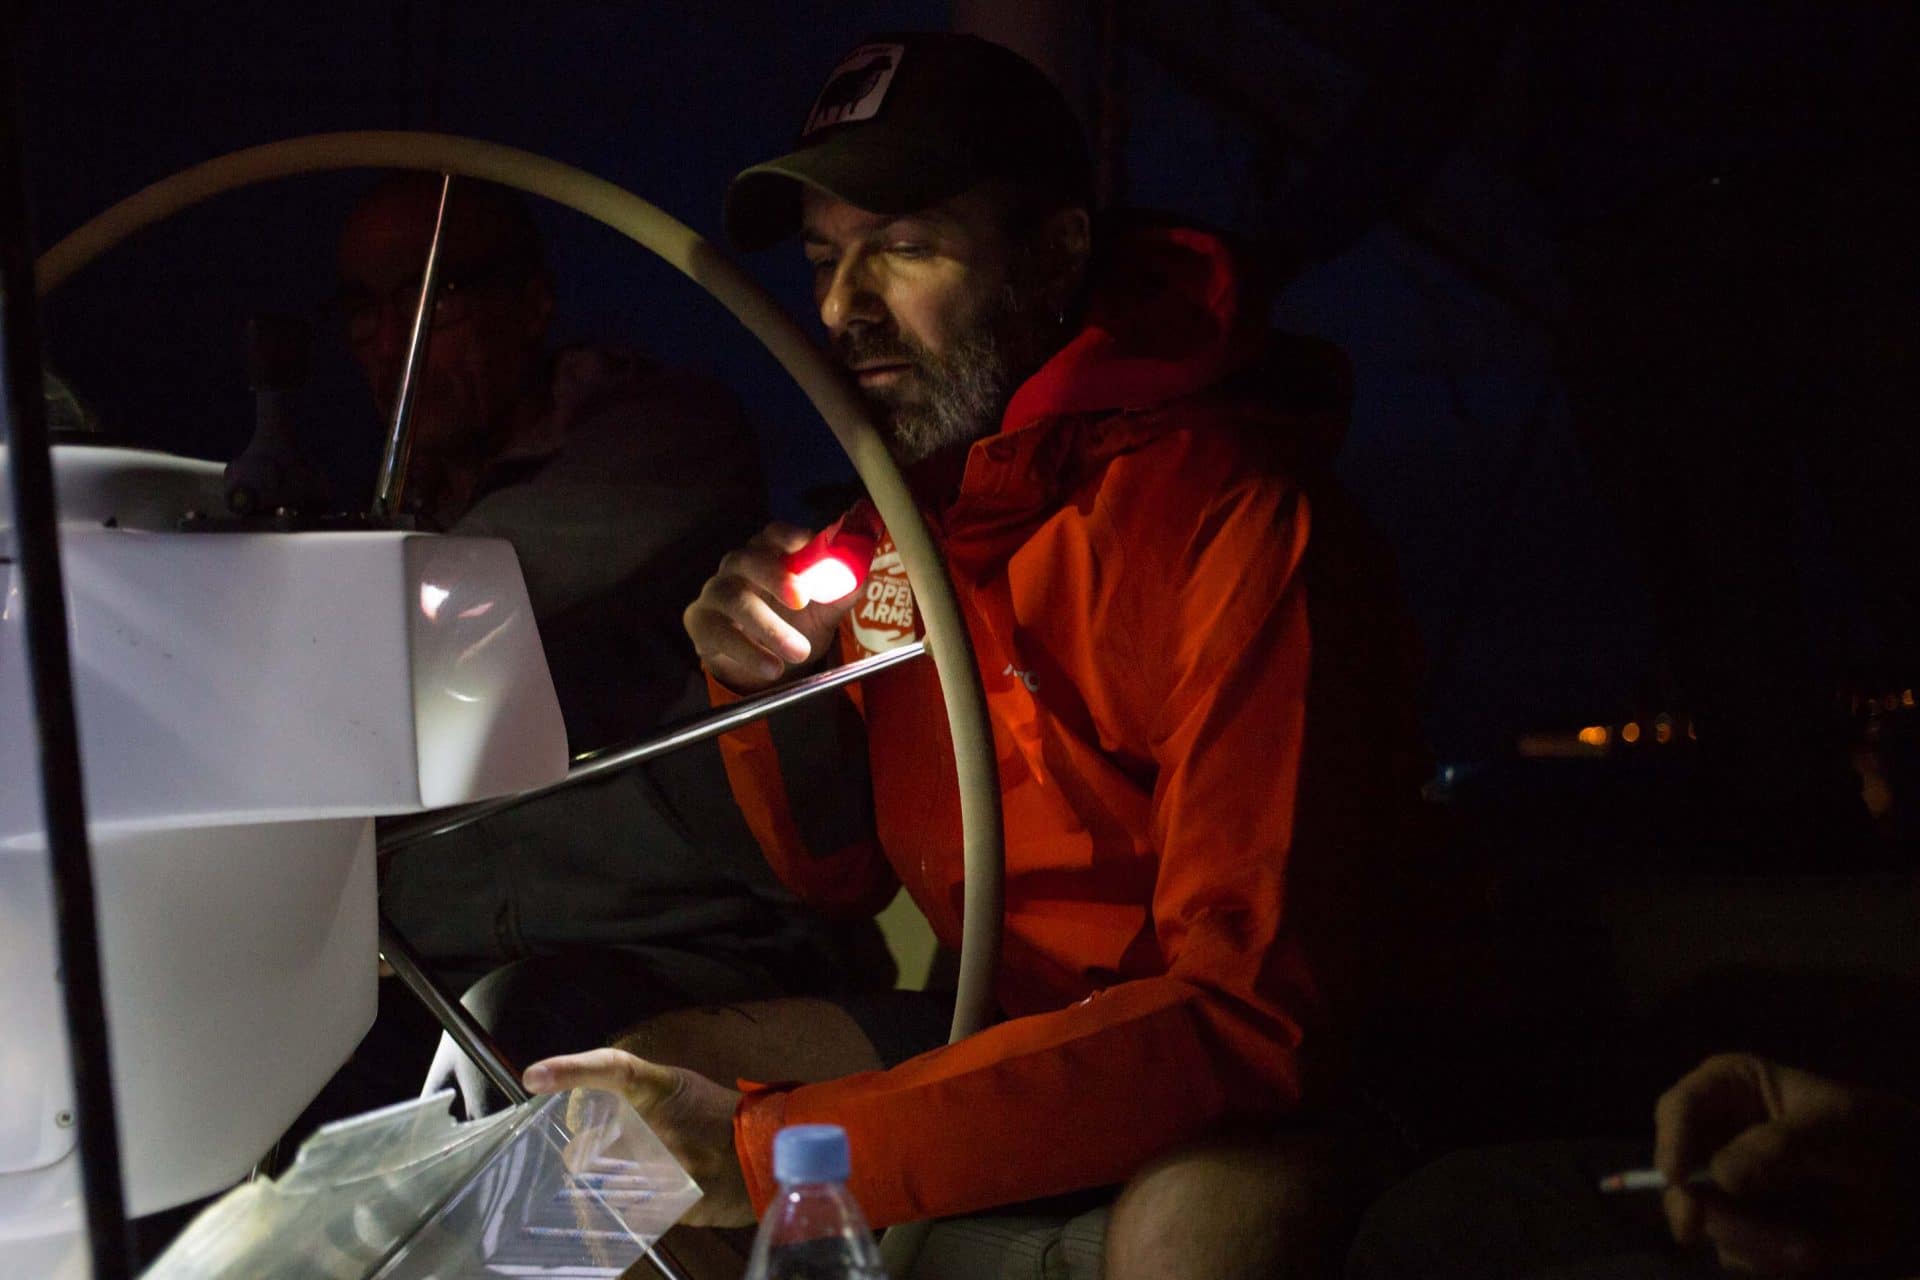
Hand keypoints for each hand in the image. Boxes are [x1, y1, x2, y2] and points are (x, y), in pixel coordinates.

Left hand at [524, 1048, 754, 1227]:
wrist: (768, 1150)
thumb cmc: (716, 1115)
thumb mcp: (678, 1090)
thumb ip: (635, 1102)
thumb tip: (587, 1125)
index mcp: (661, 1088)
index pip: (613, 1068)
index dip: (570, 1069)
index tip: (533, 1076)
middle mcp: (660, 1126)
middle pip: (586, 1149)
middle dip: (579, 1160)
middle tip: (584, 1161)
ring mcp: (668, 1166)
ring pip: (604, 1187)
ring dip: (602, 1189)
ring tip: (630, 1181)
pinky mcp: (676, 1203)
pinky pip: (632, 1212)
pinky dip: (631, 1210)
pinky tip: (647, 1201)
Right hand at [683, 522, 861, 693]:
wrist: (762, 662)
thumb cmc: (793, 623)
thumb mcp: (822, 610)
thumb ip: (841, 592)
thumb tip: (860, 576)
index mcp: (769, 553)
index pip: (774, 534)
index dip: (790, 538)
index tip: (808, 548)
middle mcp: (737, 567)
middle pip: (748, 560)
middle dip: (776, 577)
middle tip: (801, 600)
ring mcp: (715, 593)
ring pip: (734, 600)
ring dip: (768, 627)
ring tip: (798, 652)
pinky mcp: (701, 622)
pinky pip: (719, 633)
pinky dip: (746, 651)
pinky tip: (770, 667)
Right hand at [1654, 1052, 1919, 1273]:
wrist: (1913, 1187)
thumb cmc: (1873, 1135)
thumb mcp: (1835, 1128)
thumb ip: (1779, 1146)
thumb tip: (1722, 1177)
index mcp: (1730, 1088)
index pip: (1679, 1108)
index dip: (1670, 1142)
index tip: (1678, 1181)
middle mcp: (1715, 1134)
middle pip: (1678, 1172)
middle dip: (1708, 1209)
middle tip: (1722, 1235)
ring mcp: (1726, 1184)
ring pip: (1707, 1219)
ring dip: (1755, 1240)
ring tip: (1810, 1246)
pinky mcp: (1744, 1224)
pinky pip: (1737, 1250)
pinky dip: (1771, 1258)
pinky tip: (1813, 1249)